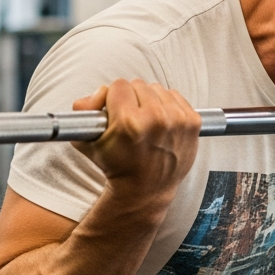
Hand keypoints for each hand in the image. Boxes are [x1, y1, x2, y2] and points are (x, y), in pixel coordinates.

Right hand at [71, 79, 200, 201]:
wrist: (146, 190)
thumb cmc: (116, 166)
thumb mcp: (88, 143)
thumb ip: (81, 111)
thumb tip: (94, 95)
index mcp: (129, 123)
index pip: (118, 85)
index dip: (112, 98)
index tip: (113, 112)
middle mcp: (156, 119)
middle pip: (138, 85)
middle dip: (131, 98)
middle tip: (129, 119)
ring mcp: (177, 120)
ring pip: (157, 89)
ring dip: (149, 101)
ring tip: (145, 121)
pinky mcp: (193, 122)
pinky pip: (175, 96)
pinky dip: (166, 105)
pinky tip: (160, 123)